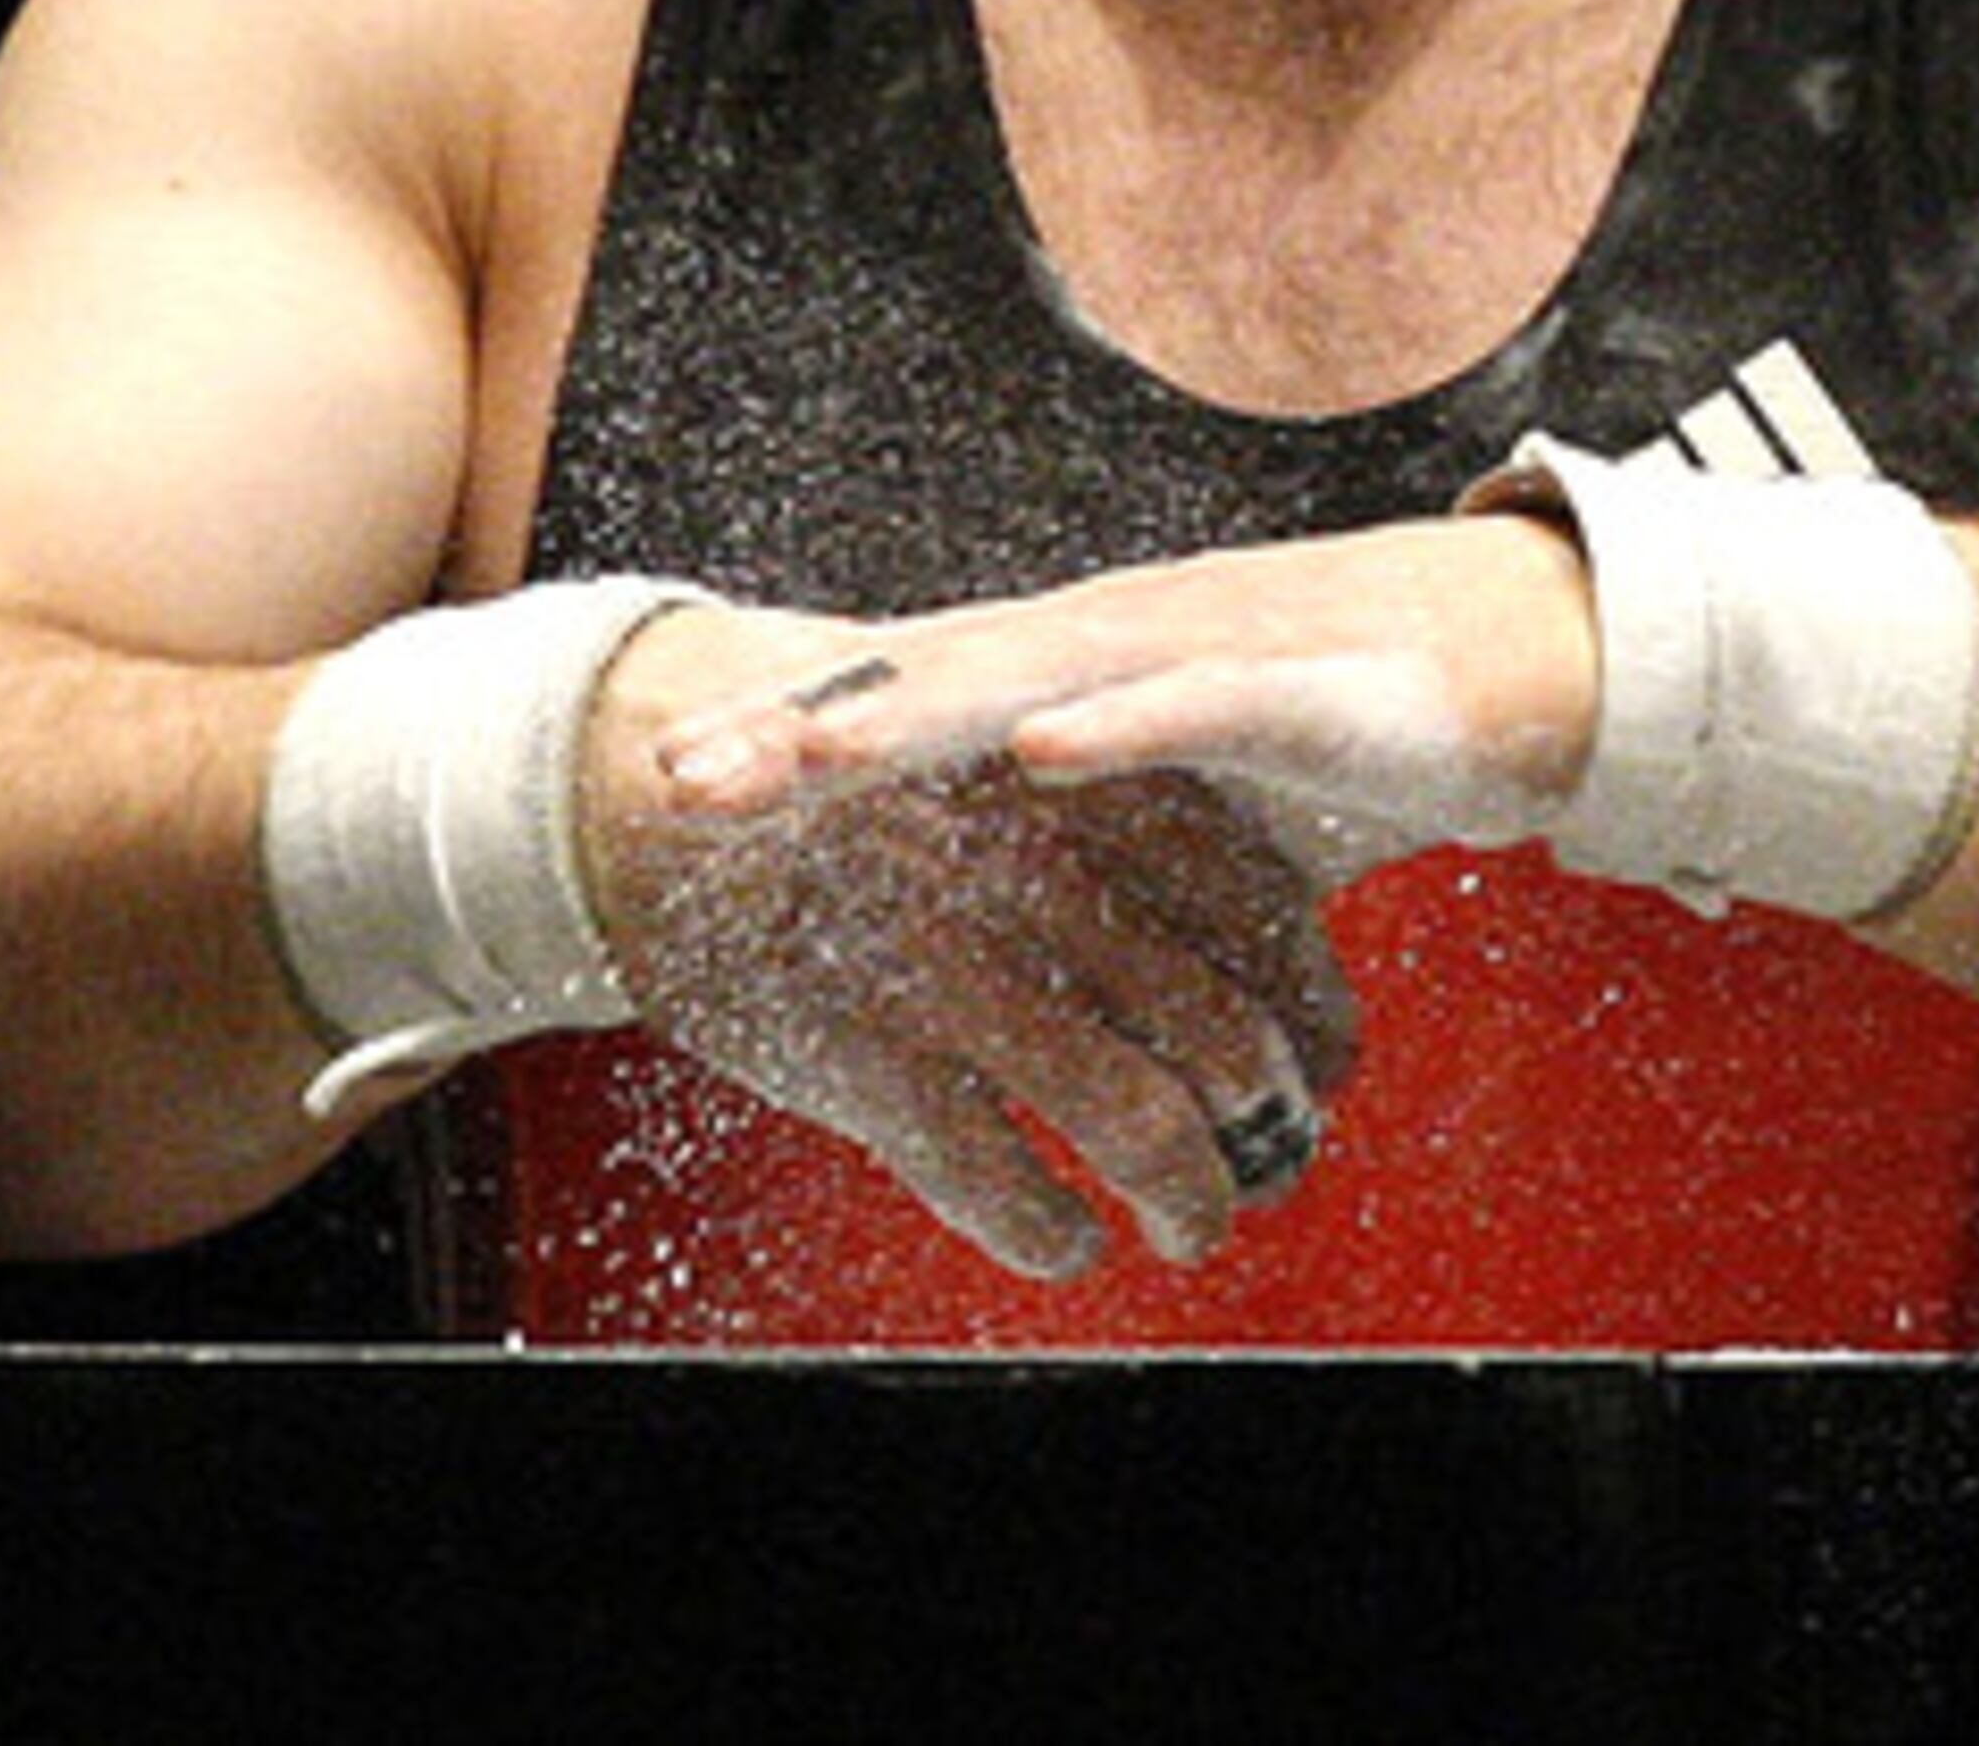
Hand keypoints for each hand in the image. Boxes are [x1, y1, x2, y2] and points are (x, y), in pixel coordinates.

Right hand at [583, 605, 1358, 1279]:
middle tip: (1274, 1158)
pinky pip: (1001, 1183)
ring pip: (1134, 1122)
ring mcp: (959, 971)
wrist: (651, 784)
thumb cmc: (843, 770)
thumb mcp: (998, 744)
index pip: (1263, 919)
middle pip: (1219, 1038)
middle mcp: (1043, 878)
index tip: (1326, 1063)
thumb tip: (1237, 911)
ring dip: (1186, 1195)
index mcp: (1091, 788)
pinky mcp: (871, 1058)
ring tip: (1190, 1221)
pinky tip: (1068, 1234)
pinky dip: (1054, 1229)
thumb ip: (1111, 816)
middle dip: (1266, 1124)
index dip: (1313, 1011)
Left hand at [653, 514, 1600, 882]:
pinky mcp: (1294, 686)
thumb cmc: (1342, 725)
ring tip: (812, 758)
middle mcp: (1113, 642)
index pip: (905, 699)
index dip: (786, 735)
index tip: (664, 777)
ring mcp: (1196, 652)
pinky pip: (1185, 709)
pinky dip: (1108, 728)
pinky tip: (1033, 751)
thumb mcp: (1185, 802)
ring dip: (917, 717)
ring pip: (1029, 683)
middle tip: (677, 778)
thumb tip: (993, 925)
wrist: (1525, 654)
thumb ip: (1092, 837)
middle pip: (928, 684)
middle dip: (800, 732)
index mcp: (1076, 672)